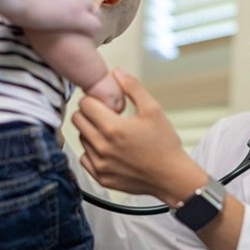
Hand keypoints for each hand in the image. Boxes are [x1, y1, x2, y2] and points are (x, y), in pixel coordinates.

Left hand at [72, 70, 206, 205]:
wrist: (171, 177)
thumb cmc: (165, 145)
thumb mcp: (153, 109)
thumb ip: (132, 87)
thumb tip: (116, 72)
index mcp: (113, 128)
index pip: (85, 104)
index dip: (95, 99)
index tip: (108, 104)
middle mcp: (102, 147)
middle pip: (77, 120)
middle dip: (90, 113)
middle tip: (108, 116)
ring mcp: (100, 164)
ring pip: (81, 138)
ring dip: (91, 132)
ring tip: (112, 134)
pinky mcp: (101, 177)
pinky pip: (84, 158)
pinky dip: (92, 151)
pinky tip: (109, 149)